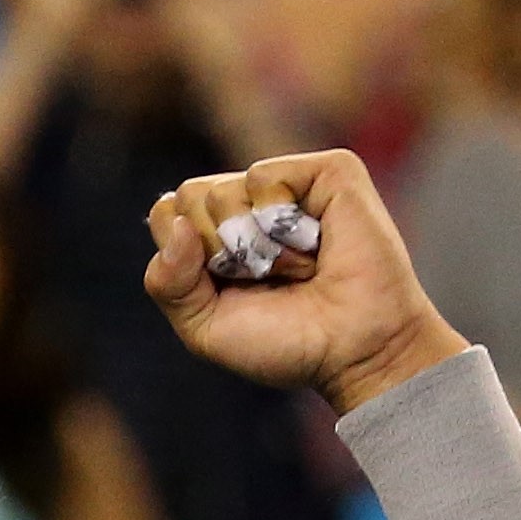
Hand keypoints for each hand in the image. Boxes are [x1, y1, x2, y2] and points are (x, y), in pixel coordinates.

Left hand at [144, 149, 466, 413]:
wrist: (354, 349)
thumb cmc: (287, 343)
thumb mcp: (205, 328)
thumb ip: (167, 283)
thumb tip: (175, 220)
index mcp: (219, 235)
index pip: (166, 215)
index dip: (183, 258)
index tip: (227, 289)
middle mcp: (250, 203)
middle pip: (188, 197)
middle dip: (217, 252)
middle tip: (265, 279)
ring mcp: (287, 184)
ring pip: (221, 190)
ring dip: (254, 246)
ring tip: (297, 267)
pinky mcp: (326, 170)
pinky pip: (262, 176)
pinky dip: (279, 220)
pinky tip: (314, 243)